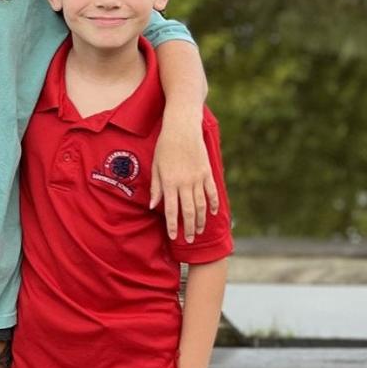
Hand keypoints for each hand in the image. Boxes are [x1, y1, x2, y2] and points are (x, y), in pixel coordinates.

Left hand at [150, 116, 218, 242]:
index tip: (174, 237)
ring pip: (201, 205)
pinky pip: (211, 192)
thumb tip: (153, 206)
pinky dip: (213, 204)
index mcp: (169, 182)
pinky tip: (211, 213)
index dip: (172, 226)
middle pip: (188, 212)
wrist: (182, 127)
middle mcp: (184, 183)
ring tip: (199, 231)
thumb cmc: (164, 146)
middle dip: (188, 228)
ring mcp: (198, 178)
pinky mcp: (207, 172)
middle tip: (188, 240)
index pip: (171, 210)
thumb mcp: (155, 166)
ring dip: (200, 220)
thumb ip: (156, 188)